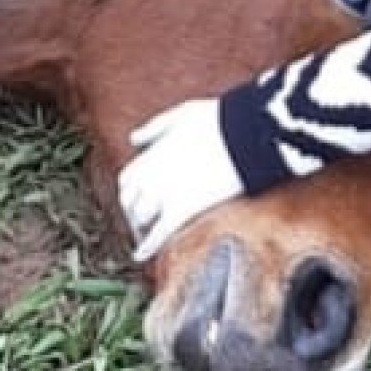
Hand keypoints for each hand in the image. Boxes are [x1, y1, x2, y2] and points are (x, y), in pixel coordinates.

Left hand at [118, 97, 247, 261]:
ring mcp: (165, 193)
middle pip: (130, 201)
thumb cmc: (217, 121)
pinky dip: (147, 246)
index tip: (136, 199)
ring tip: (146, 237)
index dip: (130, 192)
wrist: (243, 133)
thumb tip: (135, 139)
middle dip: (134, 212)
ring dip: (141, 228)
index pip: (126, 180)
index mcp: (151, 154)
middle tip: (141, 223)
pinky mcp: (183, 210)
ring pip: (141, 218)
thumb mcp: (179, 115)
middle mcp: (151, 175)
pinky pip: (158, 233)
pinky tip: (142, 256)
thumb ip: (154, 128)